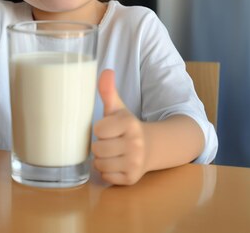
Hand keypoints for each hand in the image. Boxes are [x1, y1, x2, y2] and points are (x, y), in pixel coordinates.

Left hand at [92, 69, 147, 184]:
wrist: (152, 147)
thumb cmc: (127, 127)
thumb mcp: (118, 108)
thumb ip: (109, 91)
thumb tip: (106, 70)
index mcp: (129, 124)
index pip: (98, 130)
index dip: (100, 129)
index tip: (109, 128)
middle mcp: (135, 144)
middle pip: (97, 149)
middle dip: (101, 145)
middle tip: (111, 142)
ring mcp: (135, 163)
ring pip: (100, 164)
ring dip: (102, 159)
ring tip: (113, 152)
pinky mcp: (132, 179)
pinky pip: (106, 177)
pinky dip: (107, 172)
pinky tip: (117, 163)